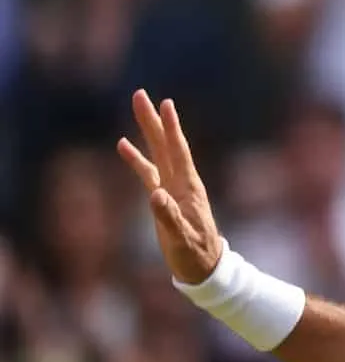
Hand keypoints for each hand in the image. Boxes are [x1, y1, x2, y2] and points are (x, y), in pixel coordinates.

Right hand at [116, 91, 223, 284]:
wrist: (204, 267)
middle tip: (141, 94)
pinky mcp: (163, 197)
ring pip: (157, 153)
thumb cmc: (196, 254)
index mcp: (189, 188)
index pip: (179, 151)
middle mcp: (181, 182)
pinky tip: (123, 144)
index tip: (166, 104)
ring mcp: (172, 188)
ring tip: (136, 108)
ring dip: (146, 132)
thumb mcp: (183, 238)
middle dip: (154, 120)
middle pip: (165, 145)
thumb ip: (169, 217)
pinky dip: (136, 158)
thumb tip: (154, 194)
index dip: (172, 128)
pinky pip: (147, 172)